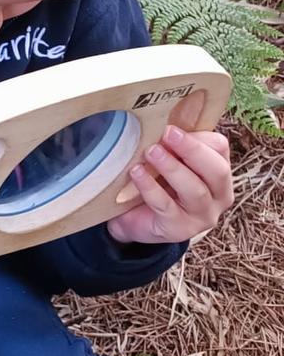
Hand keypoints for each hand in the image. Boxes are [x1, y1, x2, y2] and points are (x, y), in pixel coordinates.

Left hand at [107, 125, 233, 245]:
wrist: (135, 220)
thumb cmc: (158, 184)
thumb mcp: (170, 162)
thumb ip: (175, 147)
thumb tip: (165, 126)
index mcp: (220, 173)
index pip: (220, 148)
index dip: (197, 137)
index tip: (170, 128)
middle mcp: (219, 196)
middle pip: (217, 170)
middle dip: (192, 150)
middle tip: (167, 134)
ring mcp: (203, 216)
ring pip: (195, 190)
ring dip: (172, 167)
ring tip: (151, 152)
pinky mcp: (180, 229)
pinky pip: (166, 206)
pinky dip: (150, 187)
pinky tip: (137, 173)